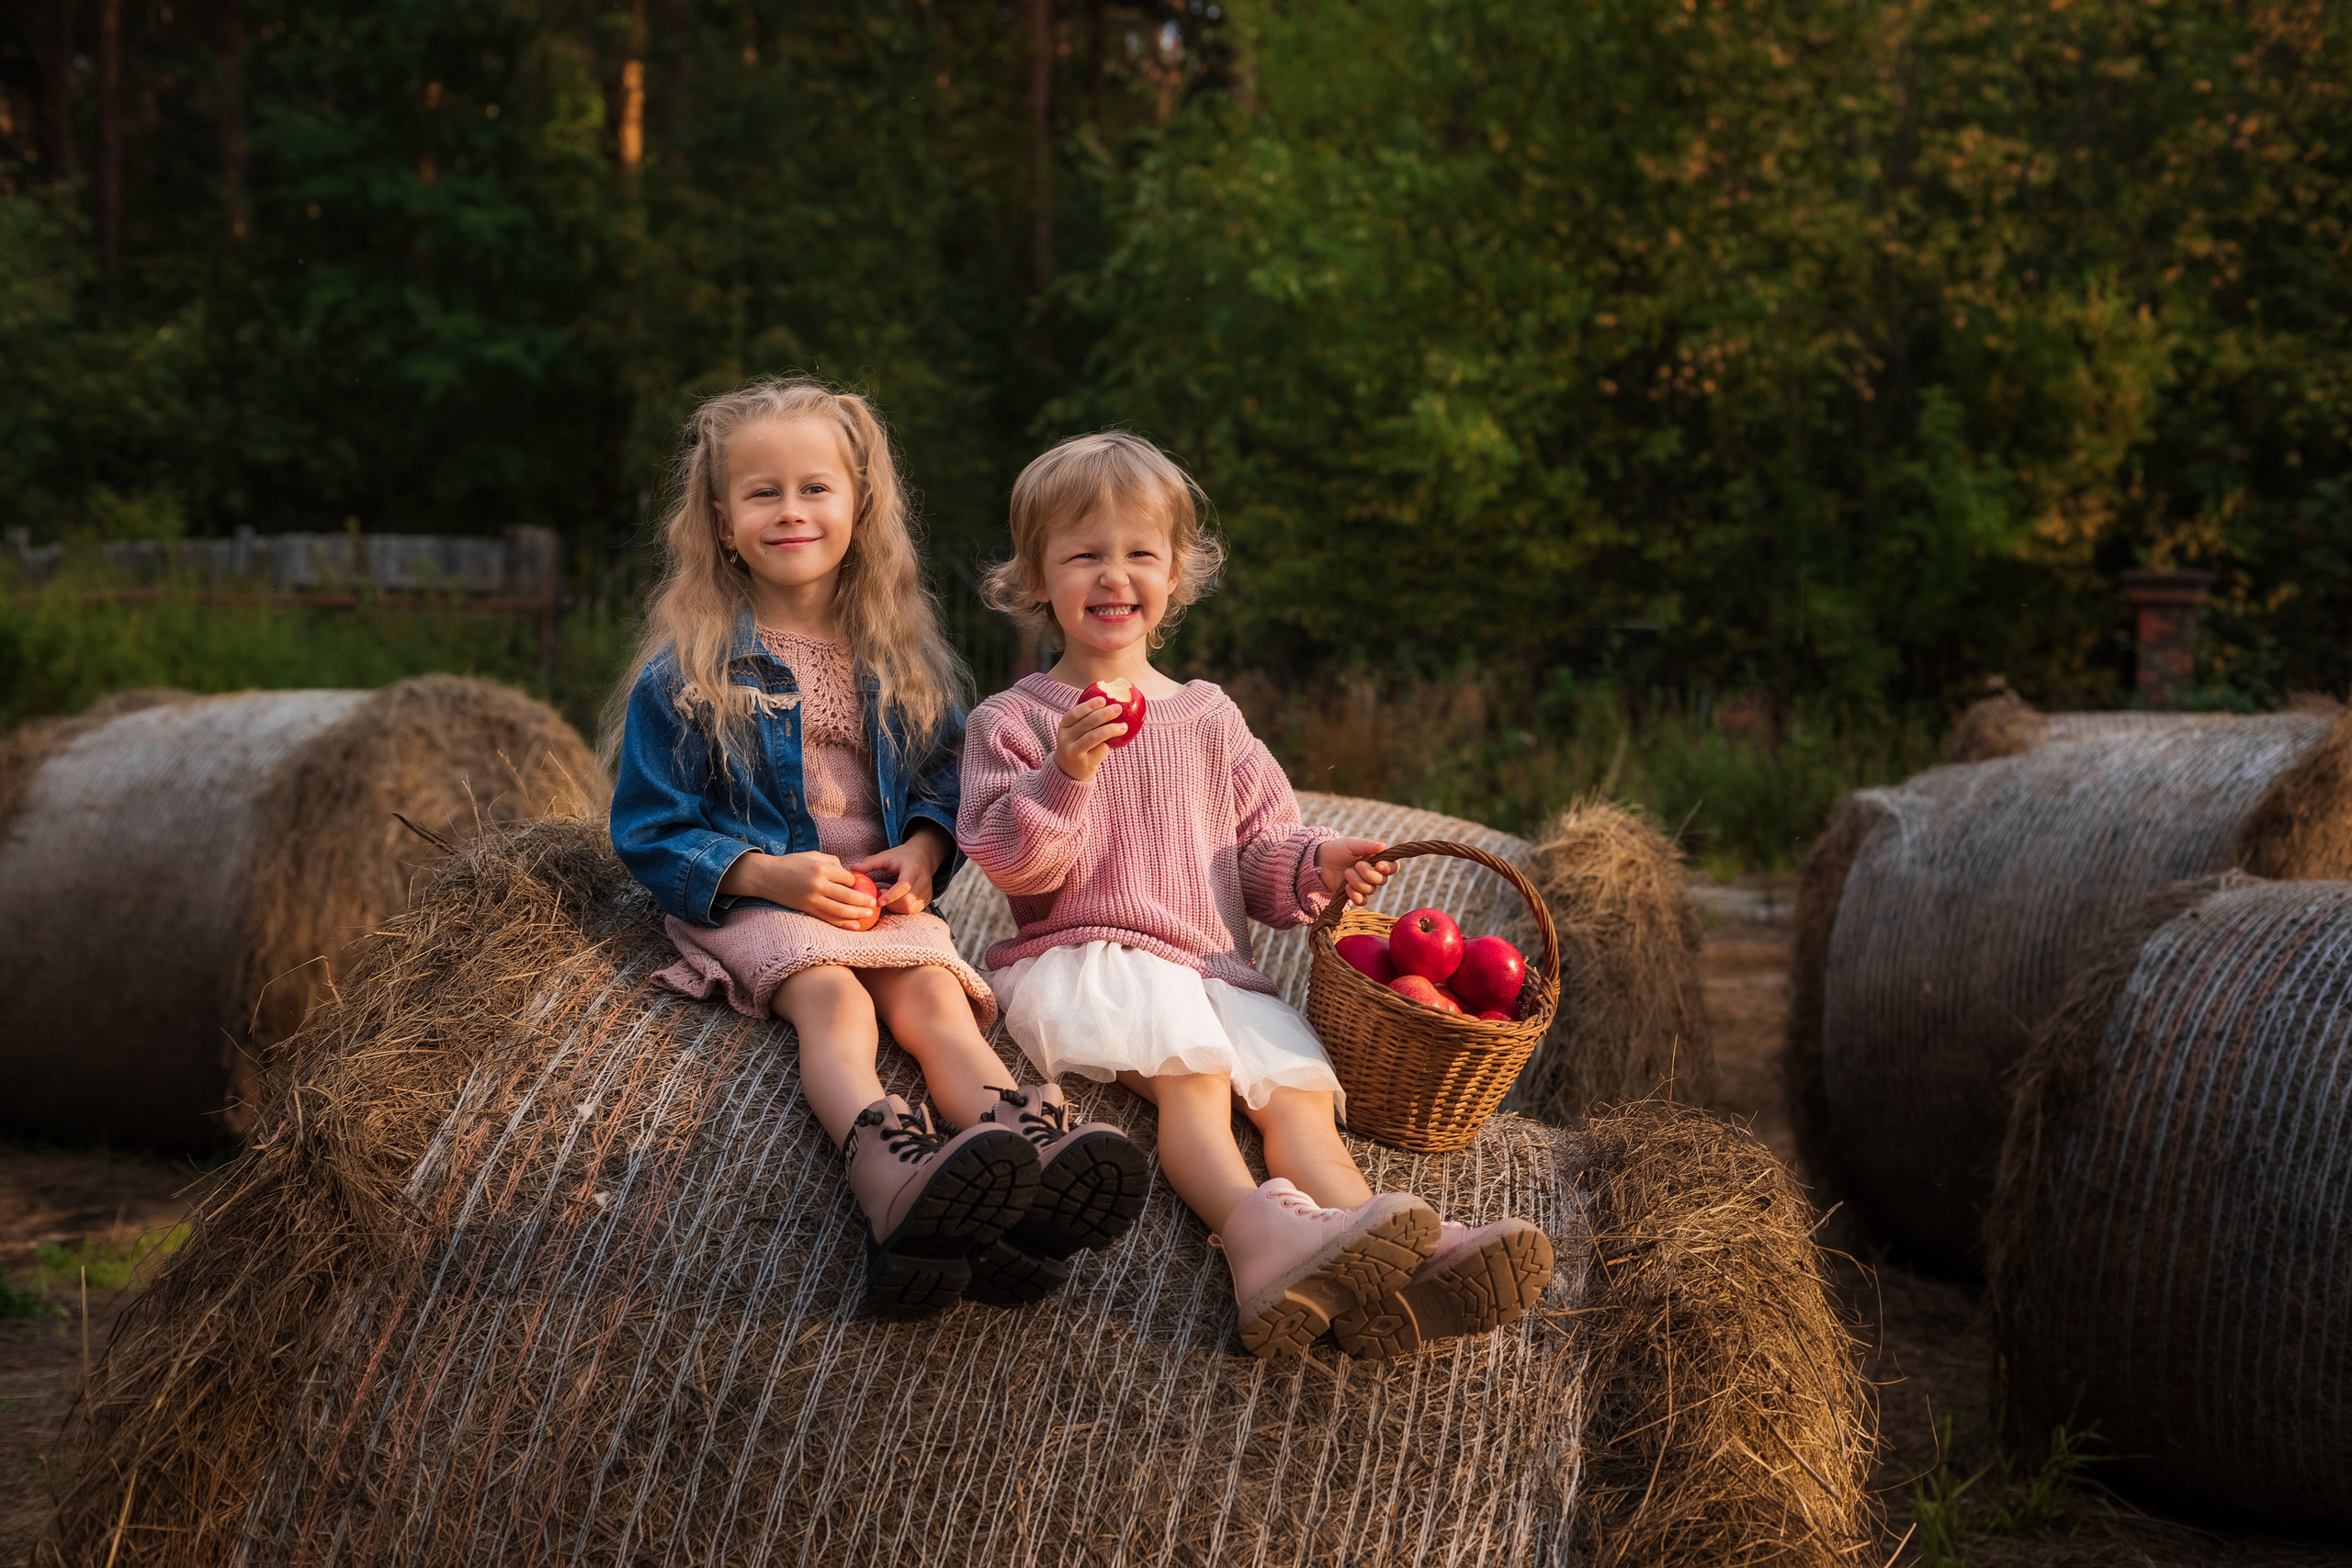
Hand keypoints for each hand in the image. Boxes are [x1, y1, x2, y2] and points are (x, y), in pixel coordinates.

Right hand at [727, 850, 876, 930]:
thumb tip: (847, 873)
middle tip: (874, 903)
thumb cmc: (792, 863)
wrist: (767, 877)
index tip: (862, 885)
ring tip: (869, 915)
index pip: (846, 877)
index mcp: (820, 868)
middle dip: (863, 901)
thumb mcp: (812, 855)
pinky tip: (855, 926)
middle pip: (846, 896)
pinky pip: (828, 918)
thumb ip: (832, 862)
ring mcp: (812, 899)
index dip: (856, 882)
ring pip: (839, 910)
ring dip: (857, 914)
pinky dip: (842, 923)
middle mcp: (817, 884)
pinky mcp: (807, 909)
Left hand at [853, 826, 948, 915]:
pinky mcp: (927, 899)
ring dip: (895, 908)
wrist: (923, 856)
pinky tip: (894, 902)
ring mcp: (927, 891)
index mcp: (913, 868)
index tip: (878, 900)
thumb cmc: (901, 856)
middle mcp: (924, 880)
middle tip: (880, 896)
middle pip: (908, 900)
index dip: (891, 895)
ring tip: (886, 898)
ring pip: (910, 908)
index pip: (905, 885)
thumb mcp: (886, 856)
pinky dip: (901, 910)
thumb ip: (870, 863)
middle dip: (891, 903)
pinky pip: (913, 911)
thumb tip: (853, 869)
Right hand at [1053, 696, 1129, 783]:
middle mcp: (1066, 739)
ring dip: (1111, 729)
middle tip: (1118, 709)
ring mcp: (1074, 752)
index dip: (1089, 705)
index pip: (1075, 713)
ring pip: (1094, 737)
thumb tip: (1112, 704)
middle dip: (1104, 714)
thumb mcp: (1075, 733)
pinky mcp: (1084, 764)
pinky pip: (1100, 751)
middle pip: (1087, 723)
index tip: (1103, 699)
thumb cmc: (1078, 746)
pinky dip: (1108, 746)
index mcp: (1064, 727)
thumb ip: (1087, 721)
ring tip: (1124, 726)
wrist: (1069, 773)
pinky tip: (1110, 745)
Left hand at [1318, 836, 1395, 906]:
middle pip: (1382, 880)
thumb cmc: (1339, 849)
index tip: (1379, 865)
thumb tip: (1384, 846)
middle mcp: (1374, 873)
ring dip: (1357, 882)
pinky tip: (1346, 886)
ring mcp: (1365, 885)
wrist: (1321, 861)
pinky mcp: (1355, 894)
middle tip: (1356, 865)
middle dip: (1368, 874)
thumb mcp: (1352, 844)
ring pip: (1371, 890)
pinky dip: (1354, 895)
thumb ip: (1368, 845)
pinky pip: (1362, 901)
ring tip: (1347, 872)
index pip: (1393, 867)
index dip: (1389, 868)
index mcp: (1377, 859)